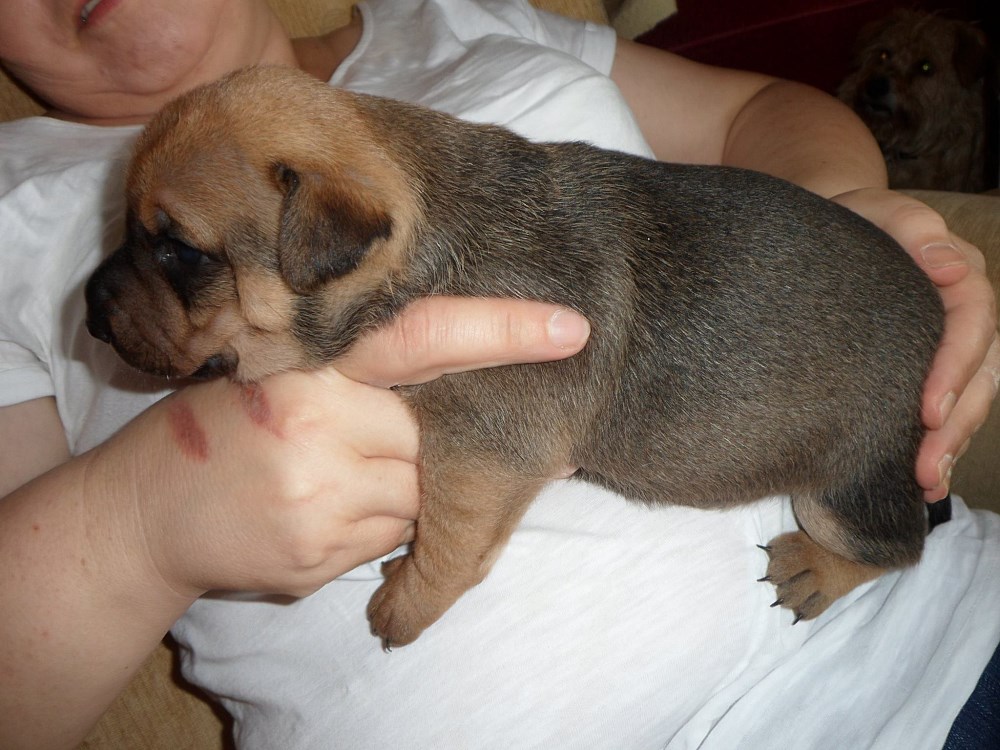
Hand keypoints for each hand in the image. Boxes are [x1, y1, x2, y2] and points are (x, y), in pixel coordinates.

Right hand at [87, 298, 589, 599]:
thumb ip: (360, 371)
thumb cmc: (219, 422)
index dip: (499, 331)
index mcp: (308, 360)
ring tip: (338, 474)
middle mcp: (316, 423)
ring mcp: (318, 496)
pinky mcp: (317, 555)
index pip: (419, 336)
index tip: (570, 328)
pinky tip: (325, 509)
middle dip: (437, 442)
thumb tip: (465, 377)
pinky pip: (392, 538)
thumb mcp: (276, 368)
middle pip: (436, 436)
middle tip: (405, 435)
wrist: (142, 513)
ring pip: (423, 495)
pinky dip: (378, 525)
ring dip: (405, 488)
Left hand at [832, 188, 999, 499]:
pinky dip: (937, 444)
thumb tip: (950, 264)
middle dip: (957, 425)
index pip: (974, 322)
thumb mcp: (872, 209)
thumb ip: (911, 226)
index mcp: (957, 275)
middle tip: (925, 467)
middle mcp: (961, 313)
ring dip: (951, 445)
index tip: (928, 409)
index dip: (957, 368)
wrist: (824, 229)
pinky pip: (944, 407)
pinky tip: (922, 480)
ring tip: (926, 483)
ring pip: (969, 398)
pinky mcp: (923, 366)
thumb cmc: (848, 219)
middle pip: (981, 373)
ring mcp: (947, 343)